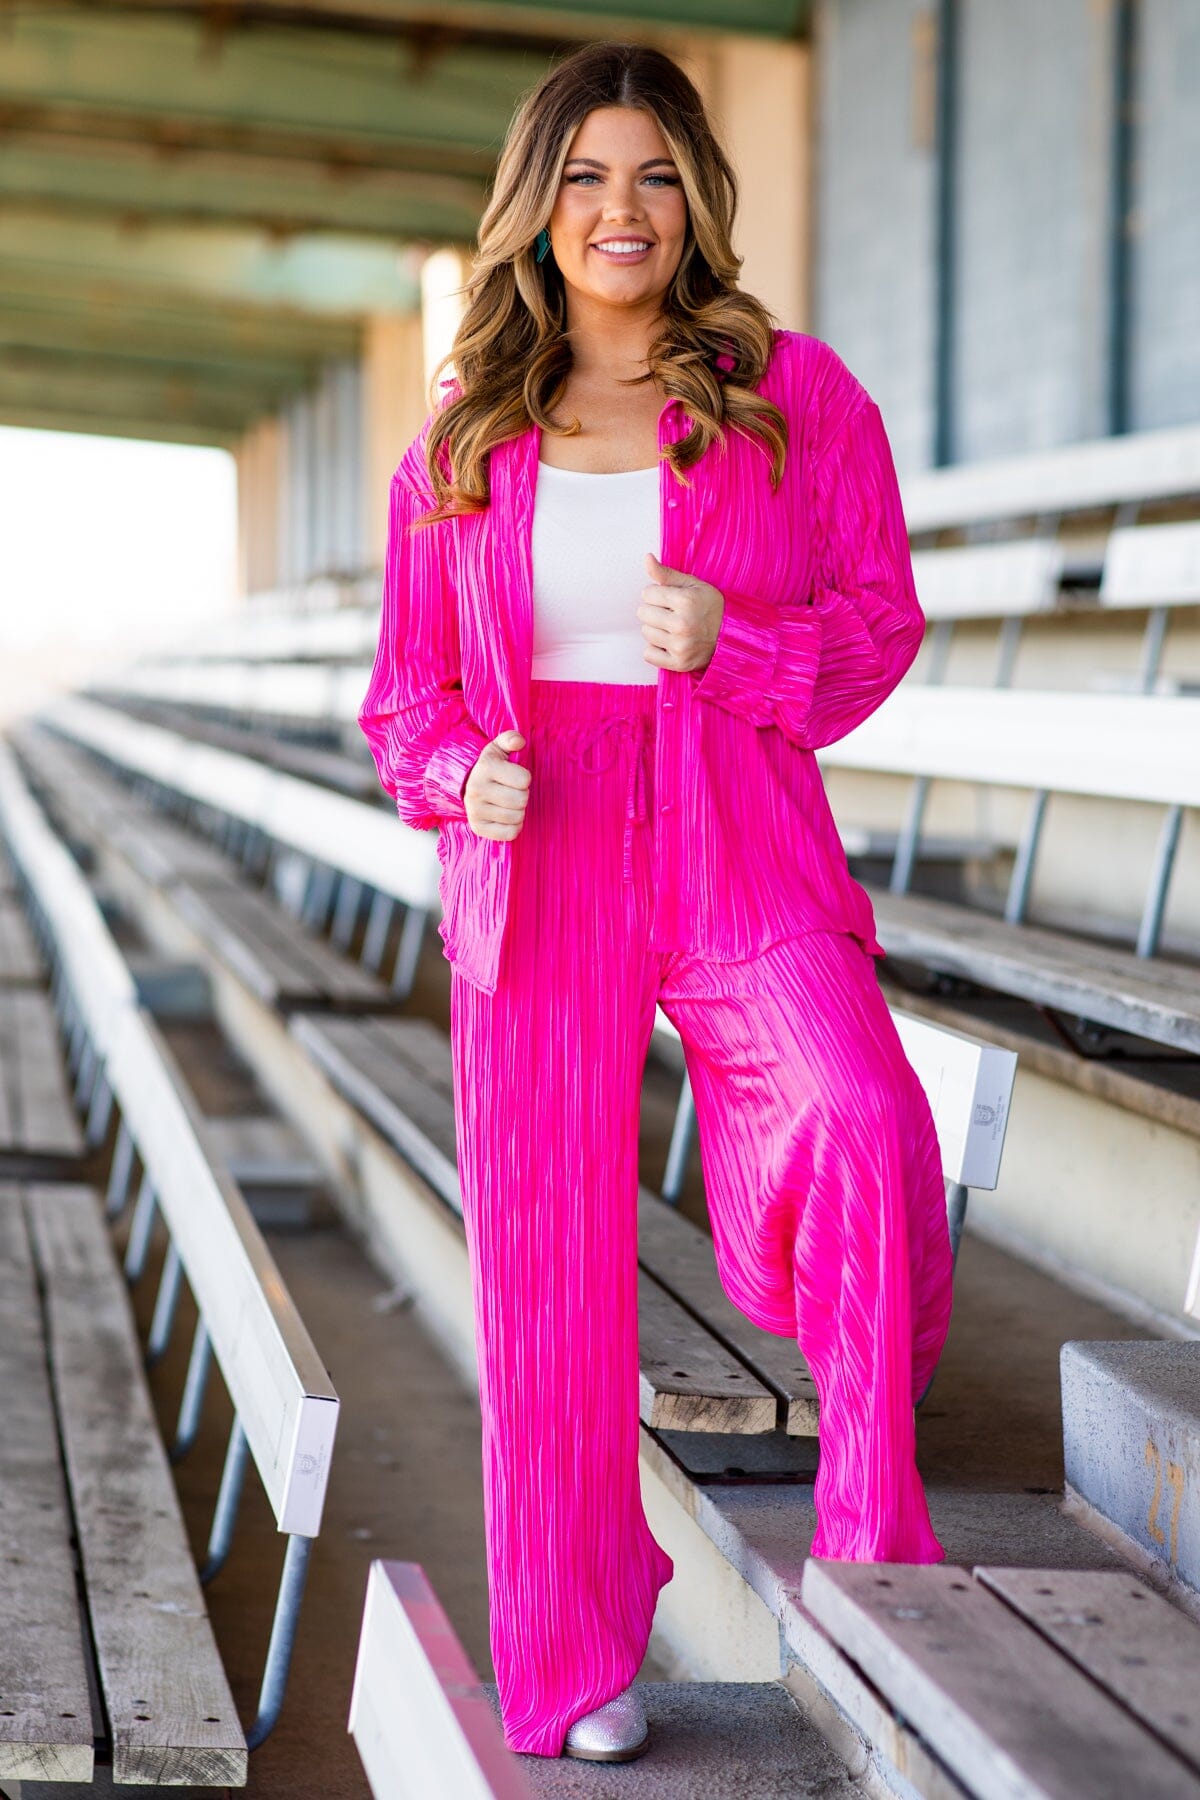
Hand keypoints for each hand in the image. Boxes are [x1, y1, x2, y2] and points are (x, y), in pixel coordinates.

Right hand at [463, 730, 530, 839]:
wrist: (468, 784)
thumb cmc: (492, 766)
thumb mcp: (498, 748)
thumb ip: (510, 739)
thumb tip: (519, 741)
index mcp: (485, 768)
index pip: (524, 780)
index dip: (524, 778)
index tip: (514, 777)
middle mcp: (476, 790)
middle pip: (521, 800)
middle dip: (522, 795)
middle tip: (512, 791)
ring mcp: (475, 811)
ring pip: (517, 817)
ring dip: (518, 811)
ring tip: (508, 803)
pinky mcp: (478, 828)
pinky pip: (510, 833)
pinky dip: (514, 826)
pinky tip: (506, 816)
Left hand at [638, 552, 724, 672]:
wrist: (732, 635)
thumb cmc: (711, 606)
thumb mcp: (693, 584)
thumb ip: (666, 573)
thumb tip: (646, 558)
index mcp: (686, 601)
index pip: (647, 593)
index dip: (656, 593)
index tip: (669, 598)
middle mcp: (682, 624)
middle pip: (643, 613)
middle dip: (654, 610)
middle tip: (671, 613)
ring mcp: (680, 646)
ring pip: (646, 632)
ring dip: (655, 629)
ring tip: (672, 627)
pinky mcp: (679, 663)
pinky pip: (648, 654)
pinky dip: (655, 649)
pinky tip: (669, 643)